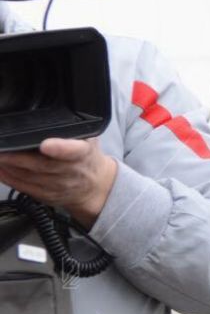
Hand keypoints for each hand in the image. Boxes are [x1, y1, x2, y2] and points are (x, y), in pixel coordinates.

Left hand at [0, 137, 117, 228]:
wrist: (95, 186)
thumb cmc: (86, 158)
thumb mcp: (88, 139)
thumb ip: (72, 130)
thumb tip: (47, 117)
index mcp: (83, 153)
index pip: (73, 151)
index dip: (60, 148)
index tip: (46, 145)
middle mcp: (72, 171)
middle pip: (43, 165)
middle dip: (19, 158)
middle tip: (2, 150)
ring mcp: (59, 186)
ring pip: (30, 177)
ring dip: (10, 167)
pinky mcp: (48, 196)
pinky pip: (25, 188)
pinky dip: (10, 178)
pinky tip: (1, 169)